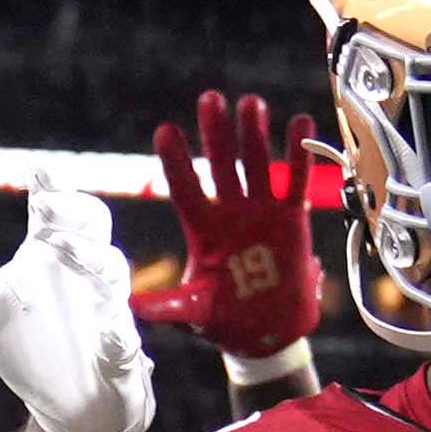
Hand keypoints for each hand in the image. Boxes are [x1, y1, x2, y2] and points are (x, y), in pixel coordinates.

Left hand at [0, 185, 153, 431]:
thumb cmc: (33, 340)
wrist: (76, 401)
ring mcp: (107, 309)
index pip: (54, 204)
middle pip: (95, 221)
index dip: (48, 181)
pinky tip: (106, 335)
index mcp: (51, 252)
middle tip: (43, 205)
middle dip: (73, 208)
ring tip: (59, 248)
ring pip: (112, 274)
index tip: (30, 166)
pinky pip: (125, 339)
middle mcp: (84, 270)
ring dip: (91, 260)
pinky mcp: (120, 352)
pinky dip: (117, 335)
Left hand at [148, 88, 329, 366]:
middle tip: (210, 99)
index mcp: (203, 231)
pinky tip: (299, 122)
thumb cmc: (225, 321)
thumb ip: (168, 306)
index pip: (185, 189)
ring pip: (256, 165)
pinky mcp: (291, 218)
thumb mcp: (193, 313)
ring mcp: (261, 212)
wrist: (268, 333)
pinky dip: (299, 154)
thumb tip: (131, 306)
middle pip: (221, 165)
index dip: (176, 162)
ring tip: (251, 103)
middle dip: (216, 133)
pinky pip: (295, 180)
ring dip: (254, 134)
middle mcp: (230, 213)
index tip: (166, 131)